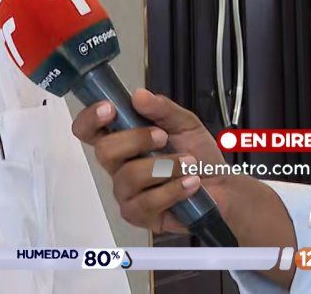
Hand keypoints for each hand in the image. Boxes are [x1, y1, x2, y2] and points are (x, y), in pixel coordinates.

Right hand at [72, 88, 297, 287]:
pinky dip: (173, 189)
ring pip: (129, 176)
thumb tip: (138, 95)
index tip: (110, 108)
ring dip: (165, 167)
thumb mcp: (185, 123)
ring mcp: (124, 192)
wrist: (223, 188)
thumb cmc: (198, 154)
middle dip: (136, 139)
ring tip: (190, 163)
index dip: (90, 119)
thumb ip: (162, 109)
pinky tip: (191, 184)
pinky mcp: (137, 214)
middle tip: (163, 137)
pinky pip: (146, 202)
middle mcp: (116, 166)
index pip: (87, 130)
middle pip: (104, 151)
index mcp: (120, 139)